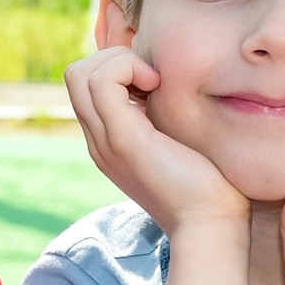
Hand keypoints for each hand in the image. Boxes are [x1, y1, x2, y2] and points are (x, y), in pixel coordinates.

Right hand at [63, 47, 248, 235]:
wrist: (209, 225)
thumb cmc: (206, 186)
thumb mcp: (174, 144)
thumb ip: (162, 121)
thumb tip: (167, 89)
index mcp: (106, 141)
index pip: (84, 85)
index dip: (116, 68)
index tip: (155, 83)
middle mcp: (97, 140)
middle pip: (75, 74)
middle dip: (114, 59)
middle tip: (154, 79)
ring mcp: (105, 140)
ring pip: (80, 73)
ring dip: (120, 62)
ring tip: (156, 82)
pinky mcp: (123, 139)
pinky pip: (103, 82)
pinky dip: (129, 69)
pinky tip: (159, 86)